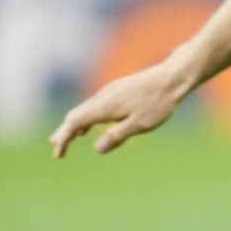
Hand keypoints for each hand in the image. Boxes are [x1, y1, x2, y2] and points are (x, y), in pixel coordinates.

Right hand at [50, 59, 194, 157]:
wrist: (172, 77)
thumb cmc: (159, 102)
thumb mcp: (140, 125)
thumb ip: (117, 136)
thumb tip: (97, 149)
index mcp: (104, 106)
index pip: (74, 123)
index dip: (63, 138)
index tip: (58, 154)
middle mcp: (102, 97)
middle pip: (75, 115)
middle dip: (64, 132)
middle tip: (57, 148)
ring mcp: (110, 91)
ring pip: (85, 109)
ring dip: (75, 124)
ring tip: (70, 138)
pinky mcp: (118, 89)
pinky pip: (95, 105)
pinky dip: (87, 117)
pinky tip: (90, 126)